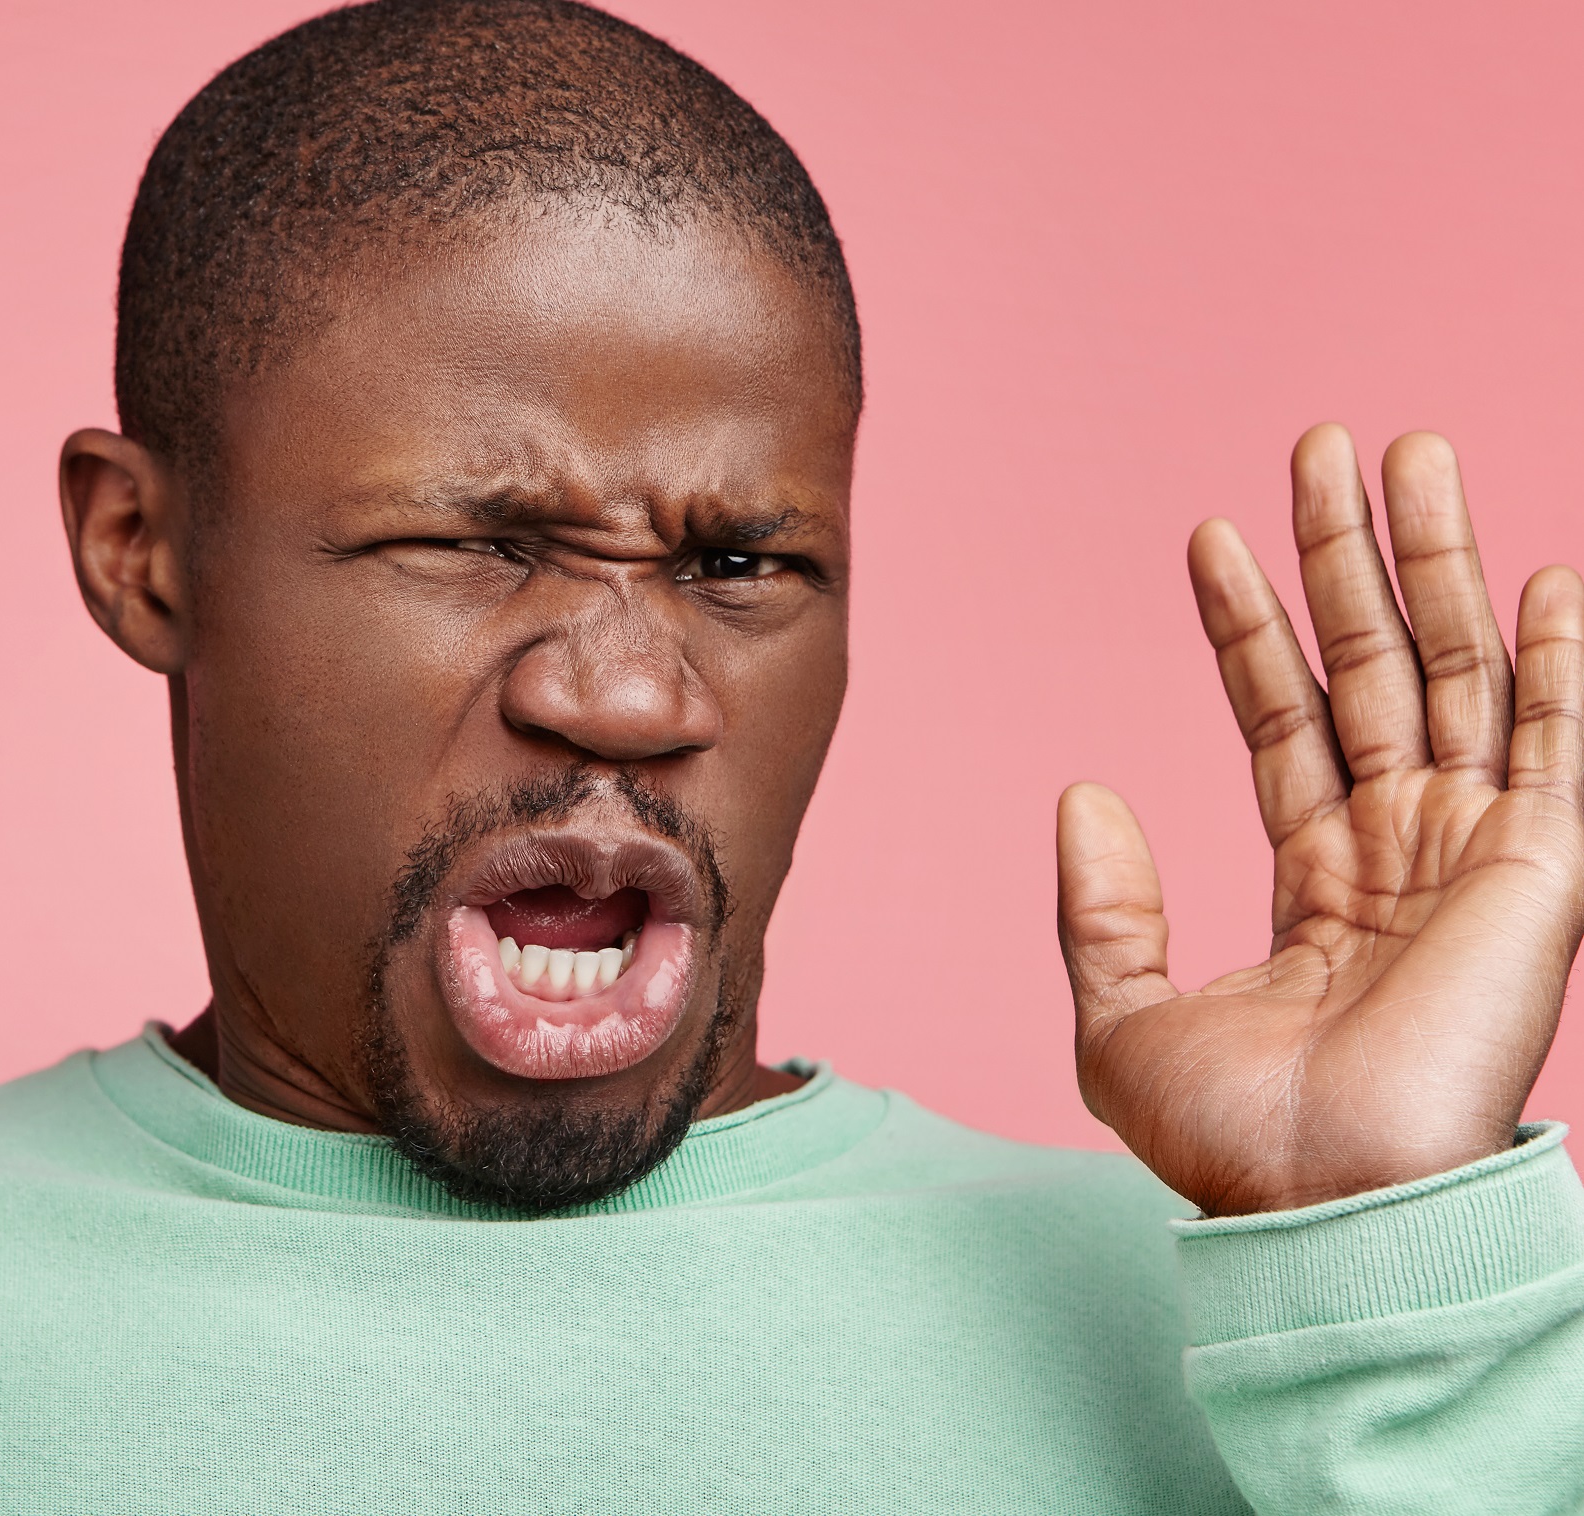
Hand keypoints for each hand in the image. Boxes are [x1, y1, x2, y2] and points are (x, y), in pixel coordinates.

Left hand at [1057, 425, 1583, 1214]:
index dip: (1249, 628)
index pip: (1284, 719)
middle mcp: (1403, 851)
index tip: (1208, 537)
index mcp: (1317, 881)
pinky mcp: (1543, 869)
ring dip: (1438, 561)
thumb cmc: (1231, 1138)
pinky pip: (1562, 741)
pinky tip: (1547, 576)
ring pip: (1459, 671)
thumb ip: (1103, 908)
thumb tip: (1082, 794)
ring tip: (1409, 451)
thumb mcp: (1123, 1018)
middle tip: (1321, 444)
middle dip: (1346, 556)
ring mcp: (1476, 853)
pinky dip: (1564, 659)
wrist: (1321, 1200)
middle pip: (1374, 667)